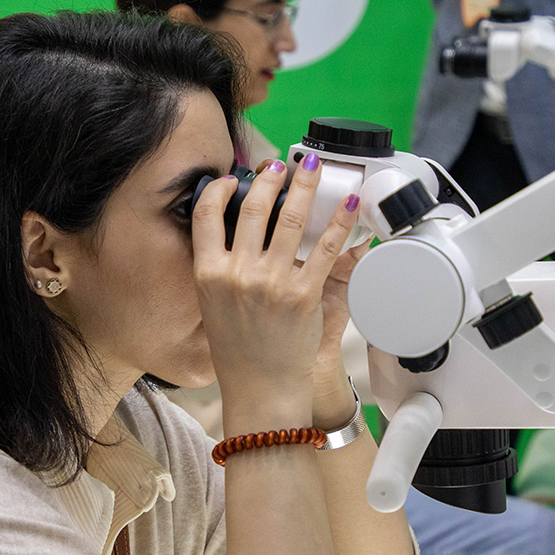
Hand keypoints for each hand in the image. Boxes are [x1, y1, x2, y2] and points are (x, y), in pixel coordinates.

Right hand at [193, 153, 358, 432]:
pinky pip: (326, 248)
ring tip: (311, 166)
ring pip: (290, 218)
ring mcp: (272, 282)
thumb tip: (236, 228)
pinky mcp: (304, 294)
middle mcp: (238, 274)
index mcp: (208, 274)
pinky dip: (341, 221)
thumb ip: (220, 267)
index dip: (219, 189)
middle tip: (279, 164)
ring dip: (304, 184)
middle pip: (252, 207)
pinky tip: (348, 204)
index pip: (205, 215)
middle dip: (269, 177)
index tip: (232, 178)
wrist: (261, 390)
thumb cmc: (237, 352)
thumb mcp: (212, 304)